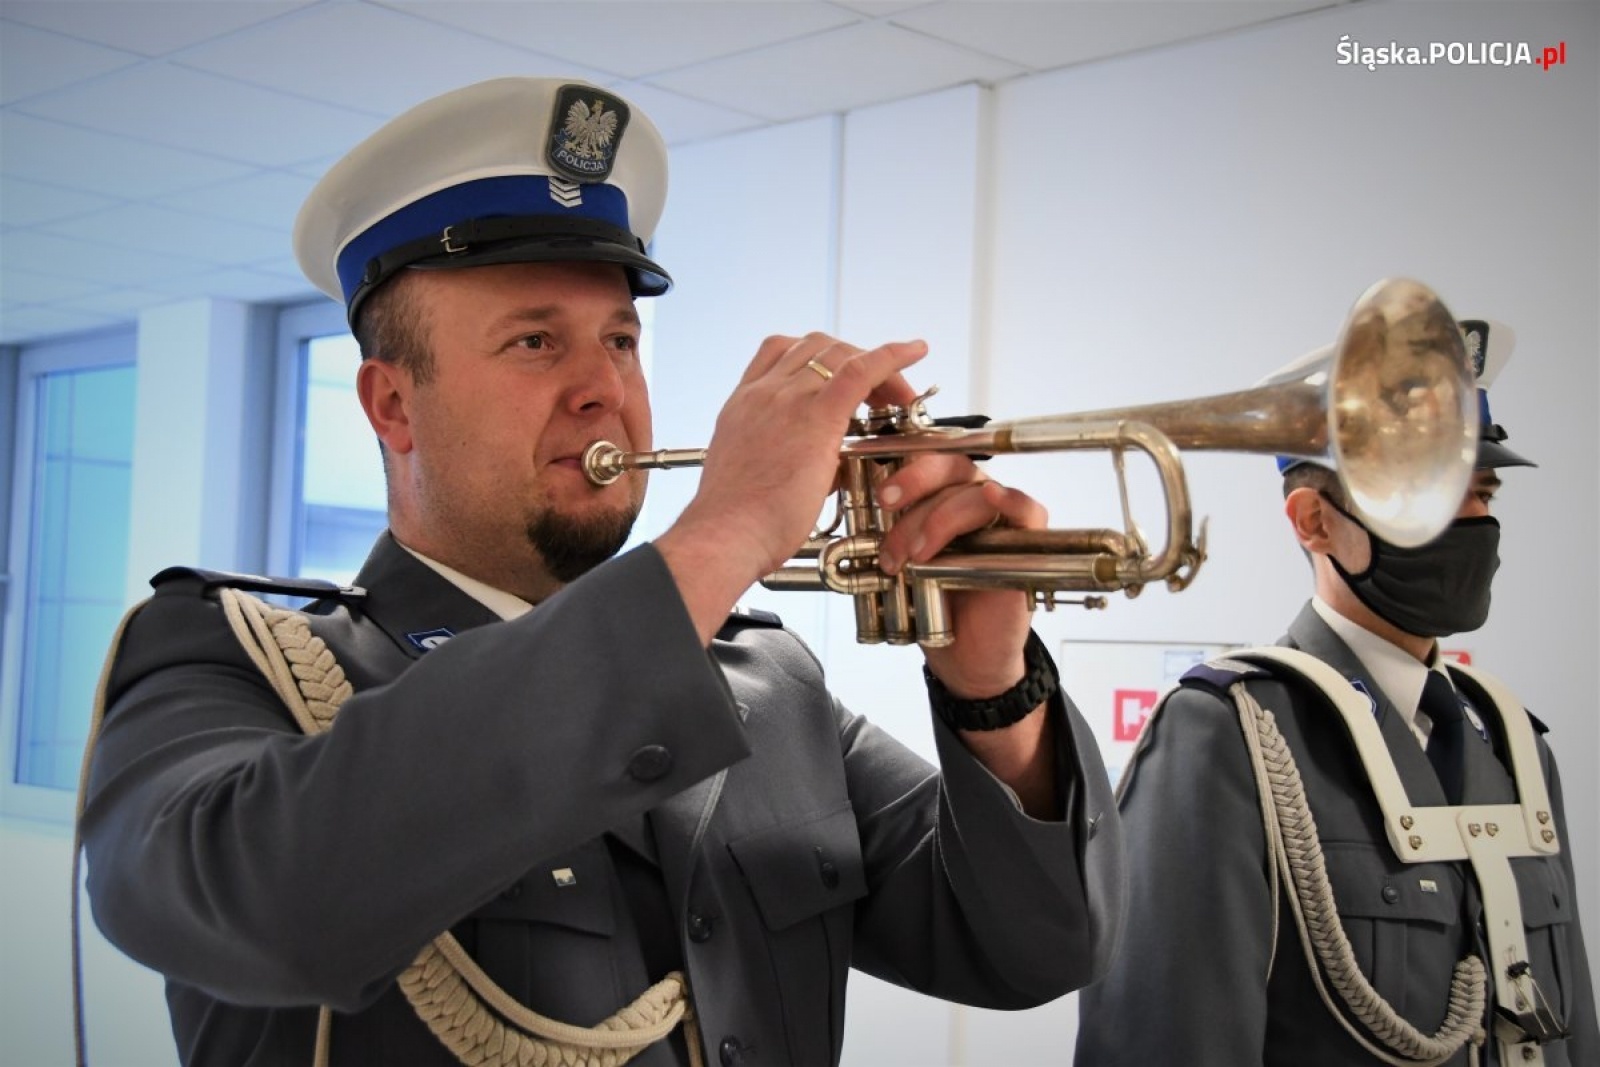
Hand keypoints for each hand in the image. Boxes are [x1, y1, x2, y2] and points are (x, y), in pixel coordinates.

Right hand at [656, 333, 926, 642]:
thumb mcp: (755, 476)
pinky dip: (892, 356)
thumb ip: (785, 461)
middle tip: (878, 395)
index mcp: (744, 405)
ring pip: (840, 354)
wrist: (725, 535)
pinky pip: (862, 369)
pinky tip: (915, 351)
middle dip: (852, 358)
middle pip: (816, 348)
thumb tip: (821, 469)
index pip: (781, 353)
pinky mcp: (816, 417)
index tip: (840, 374)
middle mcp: (763, 393)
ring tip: (897, 394)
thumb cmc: (737, 523)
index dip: (817, 357)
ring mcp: (788, 399)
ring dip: (874, 365)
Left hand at [875, 455, 1048, 696]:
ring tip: (915, 557)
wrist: (962, 656)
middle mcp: (970, 502)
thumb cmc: (933, 607)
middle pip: (950, 468)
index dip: (902, 471)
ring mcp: (999, 520)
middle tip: (889, 508)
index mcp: (939, 499)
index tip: (880, 495)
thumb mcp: (897, 565)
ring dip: (940, 518)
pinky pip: (1027, 510)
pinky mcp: (1026, 543)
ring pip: (975, 492)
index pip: (925, 463)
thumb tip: (856, 517)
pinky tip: (992, 497)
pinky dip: (1010, 500)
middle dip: (915, 484)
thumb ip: (885, 534)